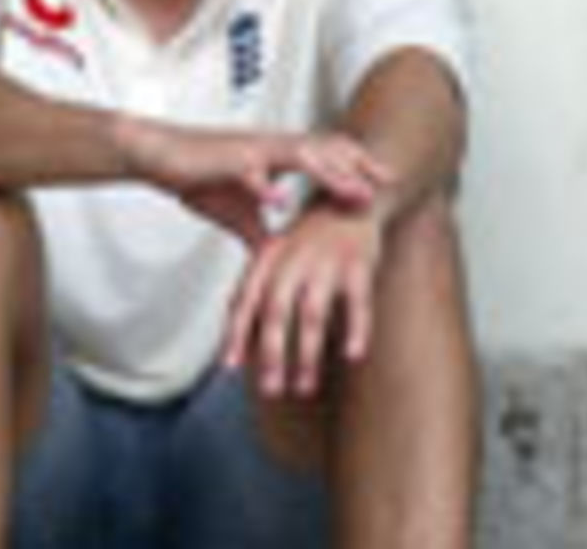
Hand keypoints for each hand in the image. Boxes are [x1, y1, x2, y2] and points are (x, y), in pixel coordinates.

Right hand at [119, 119, 389, 245]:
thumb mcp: (240, 212)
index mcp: (278, 156)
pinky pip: (249, 174)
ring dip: (330, 174)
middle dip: (358, 165)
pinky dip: (265, 187)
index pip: (327, 154)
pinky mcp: (226, 162)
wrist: (161, 156)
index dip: (357, 165)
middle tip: (388, 182)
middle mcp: (270, 148)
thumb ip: (265, 232)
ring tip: (356, 193)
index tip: (386, 181)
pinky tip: (280, 202)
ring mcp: (251, 152)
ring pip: (299, 157)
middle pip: (325, 149)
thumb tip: (282, 261)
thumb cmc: (200, 178)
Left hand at [223, 202, 385, 396]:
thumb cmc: (308, 238)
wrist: (349, 197)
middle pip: (275, 310)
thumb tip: (236, 341)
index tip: (229, 367)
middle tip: (270, 389)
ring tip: (303, 387)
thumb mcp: (275, 258)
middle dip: (270, 352)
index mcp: (269, 257)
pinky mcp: (357, 265)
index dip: (235, 333)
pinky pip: (357, 303)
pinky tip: (352, 356)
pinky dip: (356, 330)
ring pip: (312, 313)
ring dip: (307, 354)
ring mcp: (325, 262)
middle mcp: (293, 259)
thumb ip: (254, 295)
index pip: (246, 298)